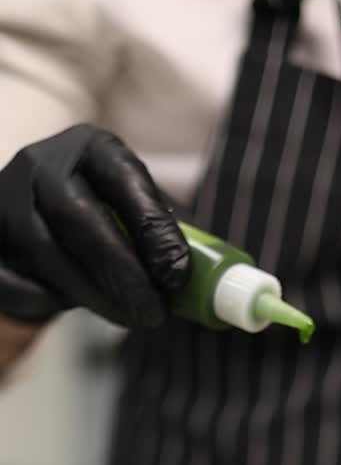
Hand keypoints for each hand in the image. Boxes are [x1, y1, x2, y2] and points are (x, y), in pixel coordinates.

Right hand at [0, 124, 190, 328]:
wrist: (29, 225)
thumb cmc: (99, 222)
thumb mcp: (132, 213)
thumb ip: (161, 237)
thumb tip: (198, 282)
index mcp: (90, 147)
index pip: (124, 178)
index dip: (154, 228)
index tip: (178, 274)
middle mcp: (41, 163)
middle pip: (79, 216)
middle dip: (123, 272)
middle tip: (154, 312)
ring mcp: (6, 198)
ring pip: (46, 251)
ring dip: (94, 294)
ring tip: (127, 317)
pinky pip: (15, 279)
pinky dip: (47, 301)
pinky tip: (71, 305)